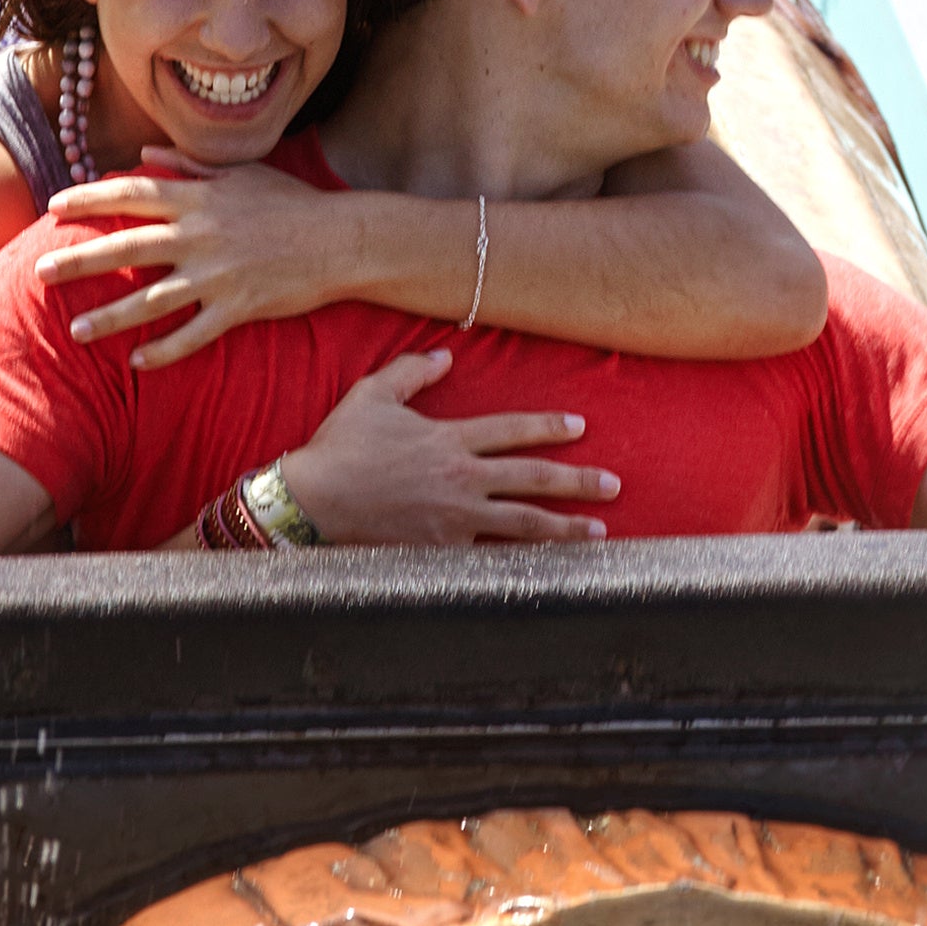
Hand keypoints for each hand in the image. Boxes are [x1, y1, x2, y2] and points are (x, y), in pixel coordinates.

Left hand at [39, 165, 357, 367]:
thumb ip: (189, 165)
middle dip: (80, 260)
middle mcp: (201, 235)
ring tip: (76, 333)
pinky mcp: (240, 307)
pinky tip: (138, 362)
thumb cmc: (292, 202)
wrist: (344, 239)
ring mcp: (219, 274)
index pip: (132, 193)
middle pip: (128, 247)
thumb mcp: (241, 173)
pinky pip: (195, 334)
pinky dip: (165, 349)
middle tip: (40, 273)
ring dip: (111, 317)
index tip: (53, 206)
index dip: (89, 199)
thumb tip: (145, 153)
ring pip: (153, 298)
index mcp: (199, 198)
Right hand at [275, 350, 614, 544]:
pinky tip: (551, 569)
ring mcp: (455, 517)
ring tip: (598, 532)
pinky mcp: (443, 549)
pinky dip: (523, 562)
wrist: (313, 502)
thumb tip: (447, 356)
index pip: (513, 429)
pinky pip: (492, 556)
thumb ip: (412, 372)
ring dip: (566, 527)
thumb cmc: (340, 448)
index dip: (549, 427)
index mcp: (449, 439)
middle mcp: (462, 478)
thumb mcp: (372, 395)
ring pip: (524, 523)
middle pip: (533, 478)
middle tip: (613, 486)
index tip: (579, 427)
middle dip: (578, 481)